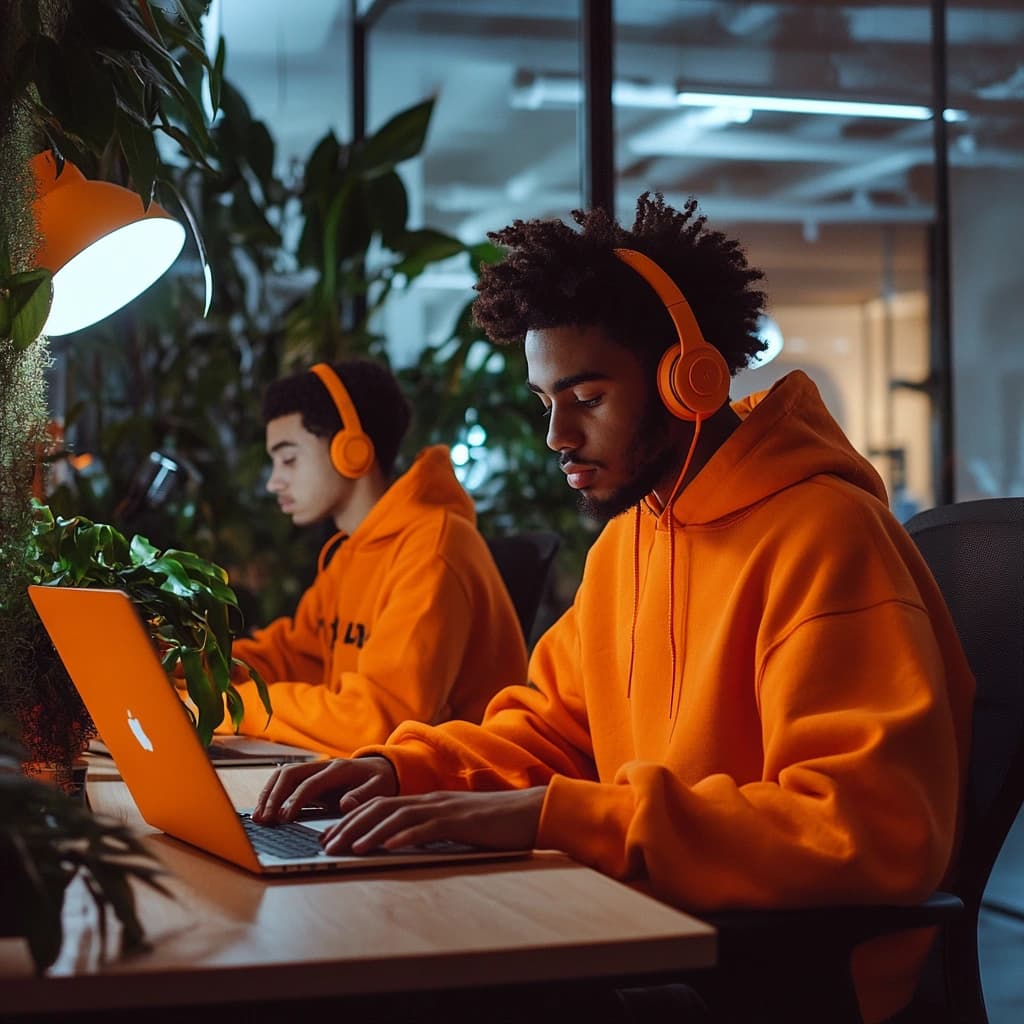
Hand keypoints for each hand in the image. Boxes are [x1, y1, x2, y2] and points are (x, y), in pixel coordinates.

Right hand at [251, 756, 397, 822]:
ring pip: (283, 775)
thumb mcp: (380, 789)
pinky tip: (264, 810)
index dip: (295, 800)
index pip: (310, 783)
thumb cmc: (380, 781)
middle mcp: (323, 766)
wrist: (380, 768)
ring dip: (268, 794)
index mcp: (339, 769)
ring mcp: (314, 770)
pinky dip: (271, 793)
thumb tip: (345, 804)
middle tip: (264, 820)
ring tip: (258, 817)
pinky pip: (285, 781)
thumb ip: (364, 796)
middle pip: (290, 774)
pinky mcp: (309, 777)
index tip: (283, 818)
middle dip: (274, 796)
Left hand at [318, 786, 547, 855]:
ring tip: (349, 848)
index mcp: (427, 801)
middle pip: (381, 809)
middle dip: (350, 826)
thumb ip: (429, 828)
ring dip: (370, 832)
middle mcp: (430, 801)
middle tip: (326, 844)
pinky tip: (388, 846)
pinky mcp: (460, 822)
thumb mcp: (454, 825)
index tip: (331, 836)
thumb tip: (401, 842)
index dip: (352, 819)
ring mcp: (445, 809)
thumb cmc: (494, 823)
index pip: (381, 806)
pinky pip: (427, 828)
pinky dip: (405, 837)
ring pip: (398, 816)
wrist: (530, 812)